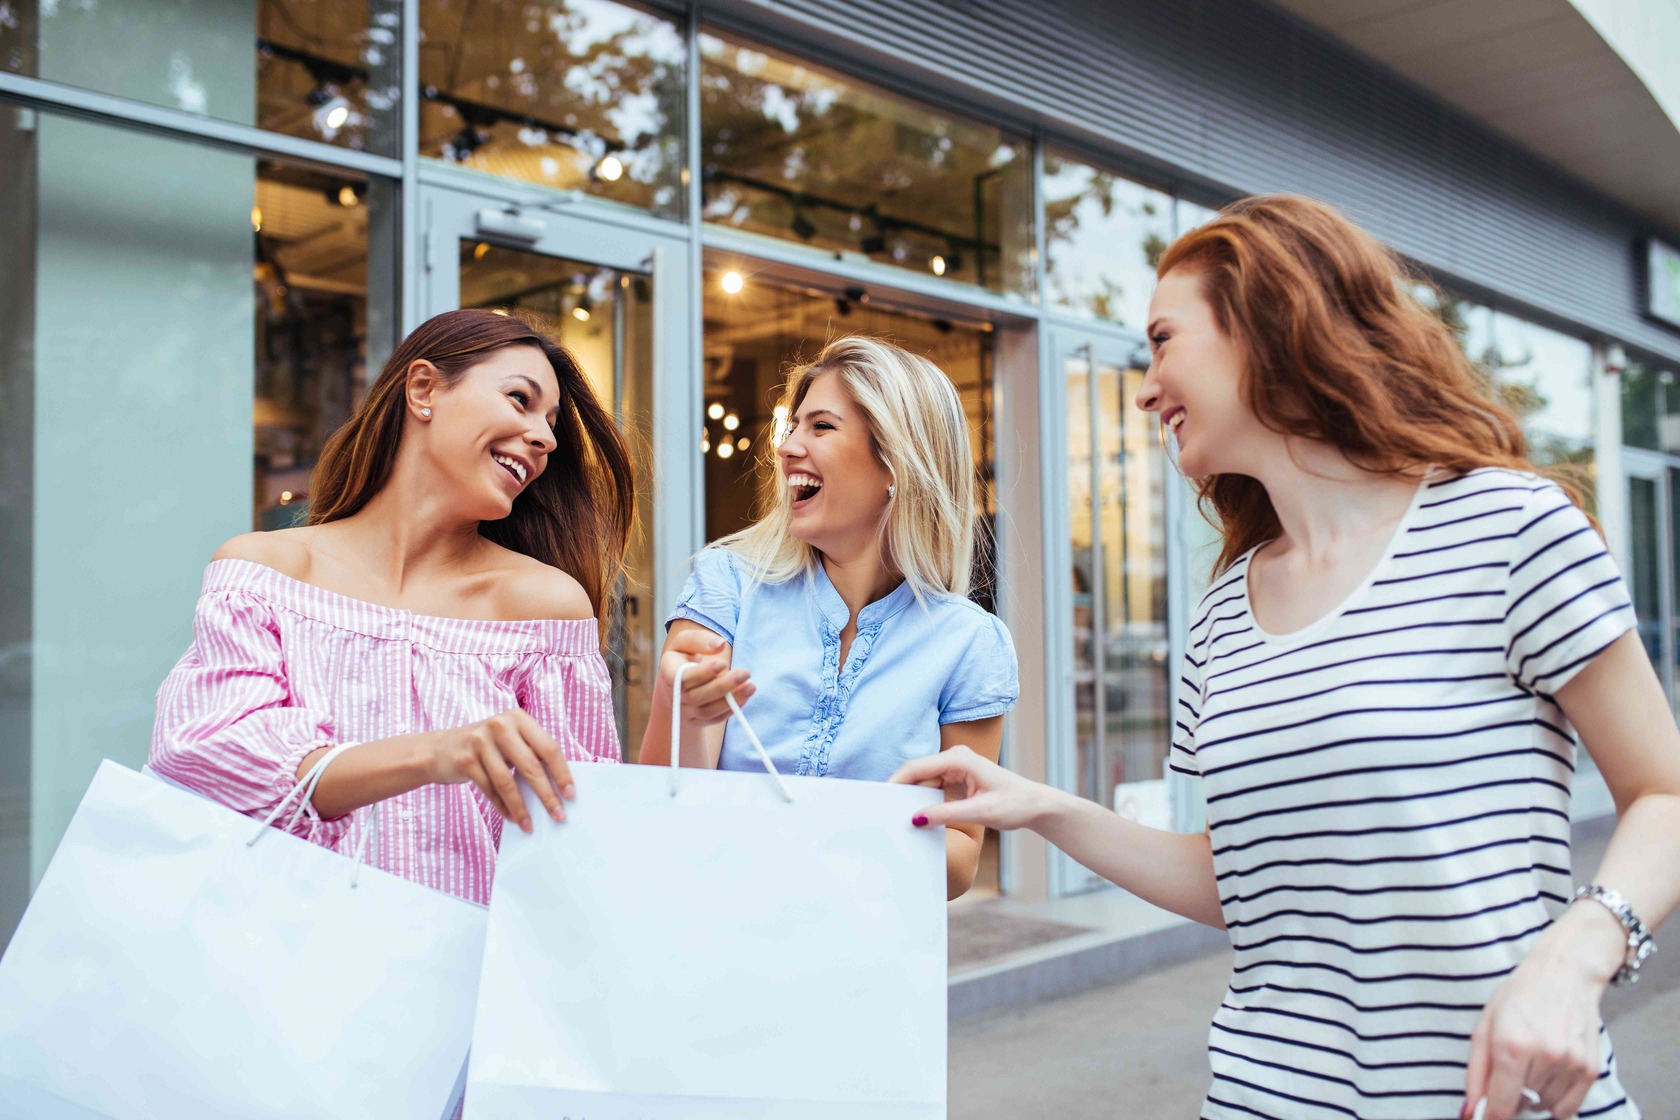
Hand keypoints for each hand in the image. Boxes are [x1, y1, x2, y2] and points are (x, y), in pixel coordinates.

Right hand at [429, 709, 575, 833]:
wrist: (440, 749)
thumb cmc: (486, 748)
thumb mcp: (509, 741)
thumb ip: (531, 754)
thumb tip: (558, 787)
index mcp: (519, 718)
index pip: (548, 748)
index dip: (562, 773)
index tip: (570, 795)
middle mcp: (500, 725)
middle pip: (531, 765)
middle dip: (546, 794)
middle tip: (557, 815)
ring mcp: (480, 741)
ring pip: (507, 781)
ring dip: (521, 807)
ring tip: (529, 824)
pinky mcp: (465, 759)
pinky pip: (489, 789)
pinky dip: (502, 806)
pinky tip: (511, 817)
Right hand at [660, 627, 752, 726]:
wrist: (675, 686)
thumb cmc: (682, 658)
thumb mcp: (684, 642)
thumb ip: (699, 639)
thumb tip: (720, 645)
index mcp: (668, 673)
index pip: (682, 678)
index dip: (703, 673)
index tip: (723, 663)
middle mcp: (674, 696)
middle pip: (698, 696)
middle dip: (723, 686)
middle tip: (745, 673)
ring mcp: (686, 712)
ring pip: (708, 710)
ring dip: (731, 700)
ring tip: (751, 687)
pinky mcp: (698, 721)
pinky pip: (716, 718)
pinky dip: (731, 709)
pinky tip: (745, 695)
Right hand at [889, 745, 1057, 830]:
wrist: (1035, 805)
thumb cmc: (1014, 804)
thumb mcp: (979, 812)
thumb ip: (945, 814)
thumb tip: (916, 819)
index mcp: (959, 759)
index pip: (917, 767)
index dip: (896, 782)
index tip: (881, 798)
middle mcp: (955, 758)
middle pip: (917, 774)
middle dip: (902, 791)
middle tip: (886, 811)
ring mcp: (956, 767)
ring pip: (924, 782)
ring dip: (914, 797)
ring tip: (899, 814)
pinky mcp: (958, 778)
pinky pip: (934, 787)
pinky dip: (925, 800)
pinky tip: (919, 814)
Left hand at [1462, 904, 1622, 1118]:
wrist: (1564, 973)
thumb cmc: (1519, 996)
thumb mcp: (1485, 1026)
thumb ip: (1476, 1072)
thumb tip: (1470, 1111)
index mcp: (1512, 1044)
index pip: (1501, 1104)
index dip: (1492, 1117)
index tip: (1487, 1117)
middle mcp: (1544, 1056)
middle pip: (1522, 1104)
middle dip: (1512, 1095)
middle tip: (1512, 1069)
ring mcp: (1571, 1064)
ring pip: (1545, 1106)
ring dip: (1536, 1095)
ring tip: (1533, 1063)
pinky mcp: (1590, 1069)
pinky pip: (1569, 1107)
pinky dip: (1556, 1100)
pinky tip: (1549, 1075)